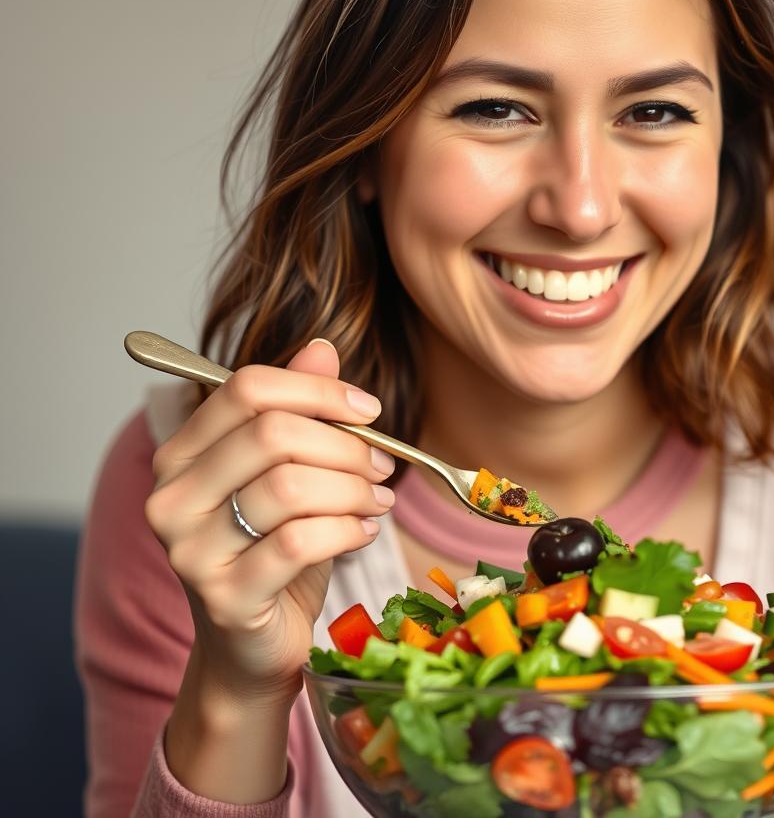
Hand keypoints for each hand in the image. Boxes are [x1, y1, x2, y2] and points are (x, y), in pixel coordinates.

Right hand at [145, 338, 395, 705]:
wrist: (250, 646)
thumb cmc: (272, 550)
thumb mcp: (288, 472)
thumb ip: (298, 408)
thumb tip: (321, 347)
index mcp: (182, 453)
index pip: (247, 388)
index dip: (319, 390)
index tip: (368, 408)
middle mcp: (172, 496)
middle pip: (273, 433)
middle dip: (345, 444)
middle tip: (381, 465)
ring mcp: (191, 550)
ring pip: (291, 486)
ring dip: (353, 489)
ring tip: (377, 500)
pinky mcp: (226, 597)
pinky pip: (301, 542)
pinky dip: (348, 530)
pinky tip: (363, 533)